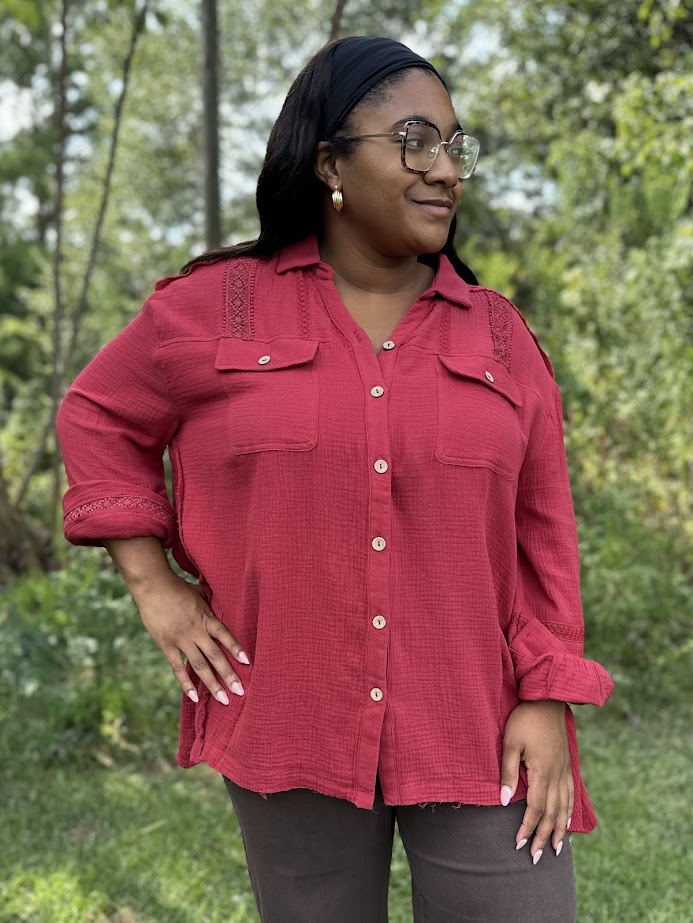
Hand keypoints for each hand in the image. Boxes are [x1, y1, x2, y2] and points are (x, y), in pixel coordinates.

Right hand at [133, 569, 249, 705]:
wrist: (153, 586)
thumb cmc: (178, 587)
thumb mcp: (200, 594)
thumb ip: (210, 607)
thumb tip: (221, 611)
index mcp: (207, 618)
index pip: (226, 636)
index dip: (237, 649)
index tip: (248, 663)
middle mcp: (196, 631)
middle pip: (216, 657)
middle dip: (229, 675)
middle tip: (241, 691)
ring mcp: (181, 640)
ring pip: (199, 666)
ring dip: (212, 684)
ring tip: (223, 699)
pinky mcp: (167, 645)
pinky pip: (177, 668)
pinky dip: (186, 684)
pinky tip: (194, 697)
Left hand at [499, 700, 572, 862]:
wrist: (547, 699)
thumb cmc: (525, 719)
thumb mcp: (510, 743)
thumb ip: (508, 773)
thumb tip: (503, 802)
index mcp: (542, 772)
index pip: (535, 808)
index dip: (527, 828)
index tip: (519, 845)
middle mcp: (557, 775)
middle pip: (551, 814)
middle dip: (544, 837)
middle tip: (537, 859)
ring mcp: (564, 770)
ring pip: (564, 807)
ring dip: (559, 830)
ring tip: (557, 850)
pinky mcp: (567, 764)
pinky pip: (571, 794)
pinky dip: (569, 811)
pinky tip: (567, 820)